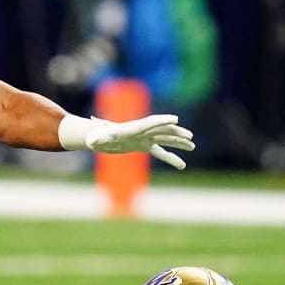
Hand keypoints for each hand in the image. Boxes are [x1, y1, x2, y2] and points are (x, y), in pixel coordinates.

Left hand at [79, 115, 194, 169]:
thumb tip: (93, 141)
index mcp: (133, 128)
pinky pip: (160, 152)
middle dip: (176, 132)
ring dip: (179, 142)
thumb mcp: (97, 138)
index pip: (150, 122)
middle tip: (189, 136)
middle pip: (163, 129)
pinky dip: (171, 157)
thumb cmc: (97, 137)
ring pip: (166, 139)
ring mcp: (144, 139)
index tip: (175, 119)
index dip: (162, 120)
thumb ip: (98, 138)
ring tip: (192, 146)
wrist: (98, 139)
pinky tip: (182, 165)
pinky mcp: (143, 147)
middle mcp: (142, 132)